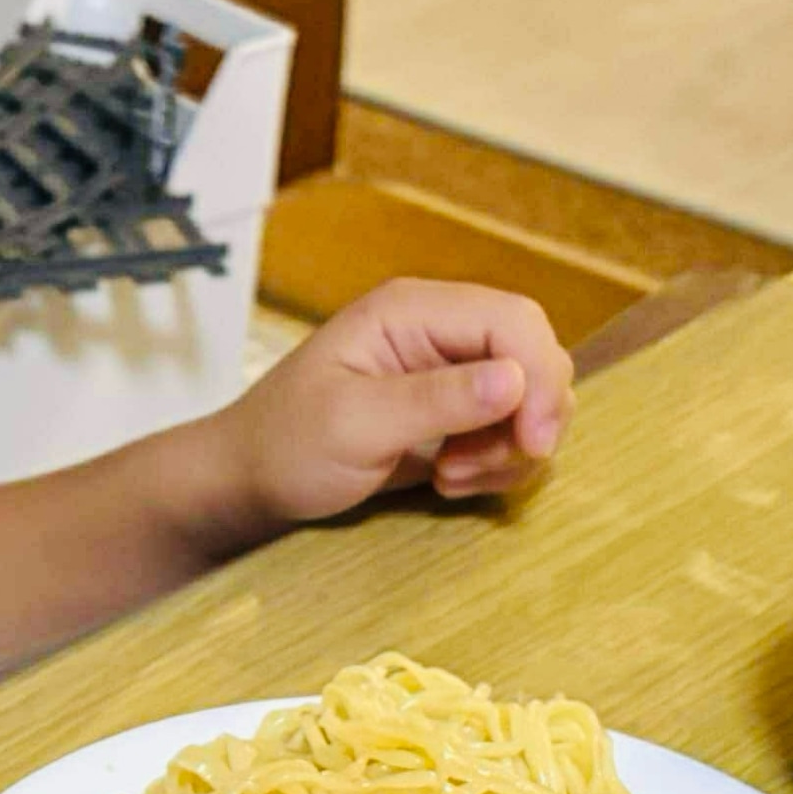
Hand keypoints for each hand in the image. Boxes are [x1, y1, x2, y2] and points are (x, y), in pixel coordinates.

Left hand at [219, 278, 574, 530]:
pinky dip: (497, 463)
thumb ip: (436, 401)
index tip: (531, 443)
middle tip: (472, 469)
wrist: (251, 483)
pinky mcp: (455, 411)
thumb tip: (517, 379)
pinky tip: (448, 480)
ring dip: (509, 450)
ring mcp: (449, 370)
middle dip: (528, 420)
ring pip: (532, 399)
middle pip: (536, 357)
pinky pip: (512, 430)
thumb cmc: (286, 446)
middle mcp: (439, 330)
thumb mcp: (354, 426)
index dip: (541, 379)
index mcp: (411, 310)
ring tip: (448, 477)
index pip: (515, 321)